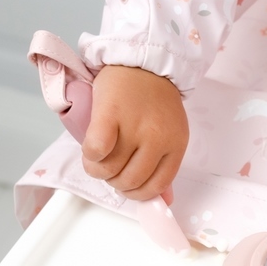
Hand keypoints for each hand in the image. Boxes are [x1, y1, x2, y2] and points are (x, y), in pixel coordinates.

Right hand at [82, 65, 187, 201]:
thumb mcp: (170, 133)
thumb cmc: (153, 100)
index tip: (126, 184)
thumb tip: (163, 202)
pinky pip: (96, 151)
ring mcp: (135, 126)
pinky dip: (90, 155)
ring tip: (99, 156)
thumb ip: (165, 167)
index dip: (136, 193)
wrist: (142, 62)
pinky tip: (93, 146)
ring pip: (109, 170)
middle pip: (129, 181)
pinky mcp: (110, 114)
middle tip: (110, 166)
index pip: (156, 186)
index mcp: (175, 145)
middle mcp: (158, 138)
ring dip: (98, 169)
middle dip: (115, 181)